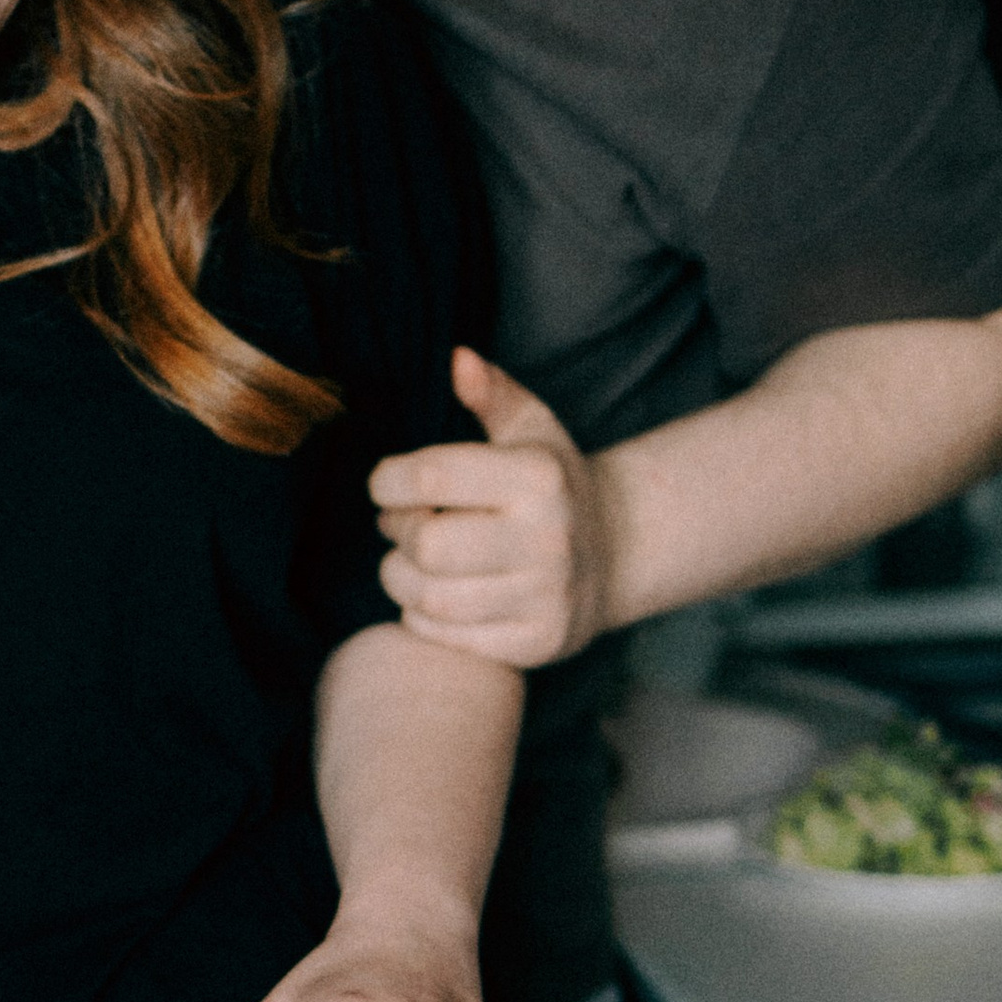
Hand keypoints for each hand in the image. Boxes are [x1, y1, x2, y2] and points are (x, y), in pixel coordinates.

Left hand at [370, 347, 616, 668]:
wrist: (615, 553)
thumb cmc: (553, 485)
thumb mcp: (532, 430)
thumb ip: (494, 394)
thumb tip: (459, 358)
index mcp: (540, 478)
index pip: (431, 477)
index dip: (389, 481)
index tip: (386, 483)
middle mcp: (548, 539)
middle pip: (426, 544)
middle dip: (396, 531)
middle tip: (399, 523)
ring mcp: (544, 597)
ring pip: (428, 597)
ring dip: (399, 576)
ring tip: (408, 558)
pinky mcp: (535, 643)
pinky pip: (445, 635)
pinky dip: (421, 615)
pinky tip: (433, 591)